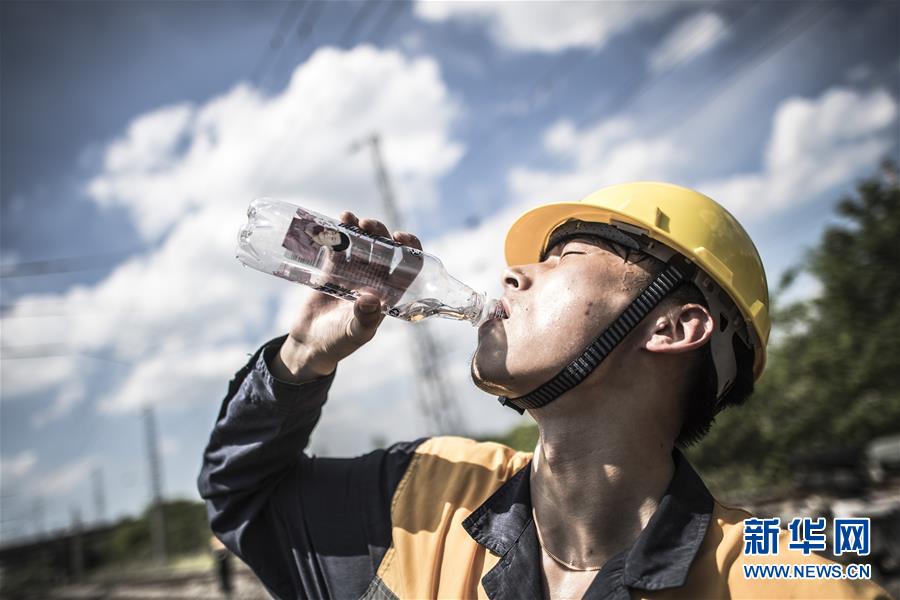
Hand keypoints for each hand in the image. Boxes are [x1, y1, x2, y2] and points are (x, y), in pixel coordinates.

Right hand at [271, 212, 422, 382]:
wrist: (310, 342)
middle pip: (386, 250)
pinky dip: (339, 232)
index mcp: (389, 294)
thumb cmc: (339, 342)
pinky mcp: (333, 269)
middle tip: (369, 225)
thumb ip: (366, 319)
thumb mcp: (355, 333)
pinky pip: (339, 246)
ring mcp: (354, 273)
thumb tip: (371, 299)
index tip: (401, 237)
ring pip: (364, 244)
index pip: (409, 268)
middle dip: (381, 233)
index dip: (411, 249)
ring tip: (351, 218)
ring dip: (361, 229)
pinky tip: (338, 221)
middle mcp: (375, 280)